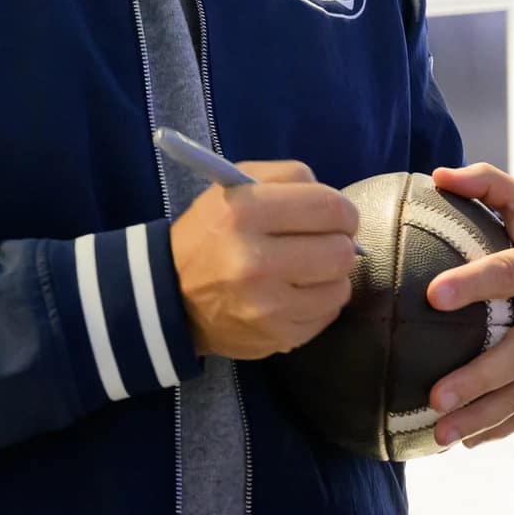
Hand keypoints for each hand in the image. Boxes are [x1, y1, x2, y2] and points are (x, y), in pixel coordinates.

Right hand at [170, 160, 358, 360]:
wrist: (171, 296)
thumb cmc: (212, 232)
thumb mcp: (237, 185)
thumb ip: (290, 177)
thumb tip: (337, 206)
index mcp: (245, 214)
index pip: (330, 208)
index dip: (342, 211)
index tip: (333, 216)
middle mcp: (255, 263)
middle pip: (342, 251)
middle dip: (337, 243)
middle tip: (319, 243)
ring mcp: (267, 307)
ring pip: (341, 286)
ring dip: (329, 276)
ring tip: (303, 270)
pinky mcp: (277, 337)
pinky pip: (328, 314)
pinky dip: (318, 302)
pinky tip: (294, 294)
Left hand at [424, 163, 513, 449]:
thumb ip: (486, 183)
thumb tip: (438, 175)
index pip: (509, 273)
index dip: (473, 284)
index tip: (432, 295)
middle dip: (478, 378)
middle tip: (434, 395)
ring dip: (485, 415)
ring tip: (441, 433)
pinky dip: (503, 426)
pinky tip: (466, 440)